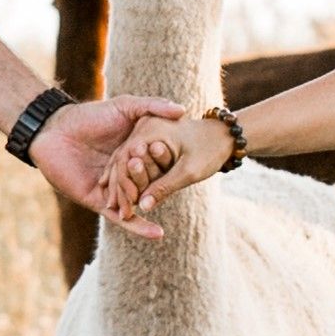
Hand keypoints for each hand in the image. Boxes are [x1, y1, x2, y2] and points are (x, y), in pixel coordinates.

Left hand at [21, 95, 178, 235]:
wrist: (56, 131)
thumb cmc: (89, 115)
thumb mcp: (126, 106)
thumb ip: (153, 106)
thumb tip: (183, 110)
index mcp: (134, 152)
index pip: (158, 163)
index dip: (169, 163)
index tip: (189, 161)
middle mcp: (125, 172)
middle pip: (148, 183)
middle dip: (157, 183)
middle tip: (164, 178)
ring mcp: (112, 188)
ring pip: (136, 200)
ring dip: (147, 200)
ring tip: (159, 201)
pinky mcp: (99, 201)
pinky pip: (121, 217)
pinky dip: (138, 227)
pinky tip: (157, 234)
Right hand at [119, 103, 244, 221]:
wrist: (222, 135)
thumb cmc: (210, 151)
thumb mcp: (189, 171)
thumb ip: (165, 187)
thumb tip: (142, 207)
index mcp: (151, 128)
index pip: (126, 158)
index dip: (123, 185)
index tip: (121, 207)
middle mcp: (143, 126)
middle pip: (122, 159)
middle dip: (118, 185)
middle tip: (112, 209)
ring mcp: (144, 130)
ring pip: (125, 159)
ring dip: (121, 181)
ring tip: (115, 206)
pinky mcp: (147, 137)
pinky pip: (133, 158)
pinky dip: (129, 175)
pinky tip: (125, 194)